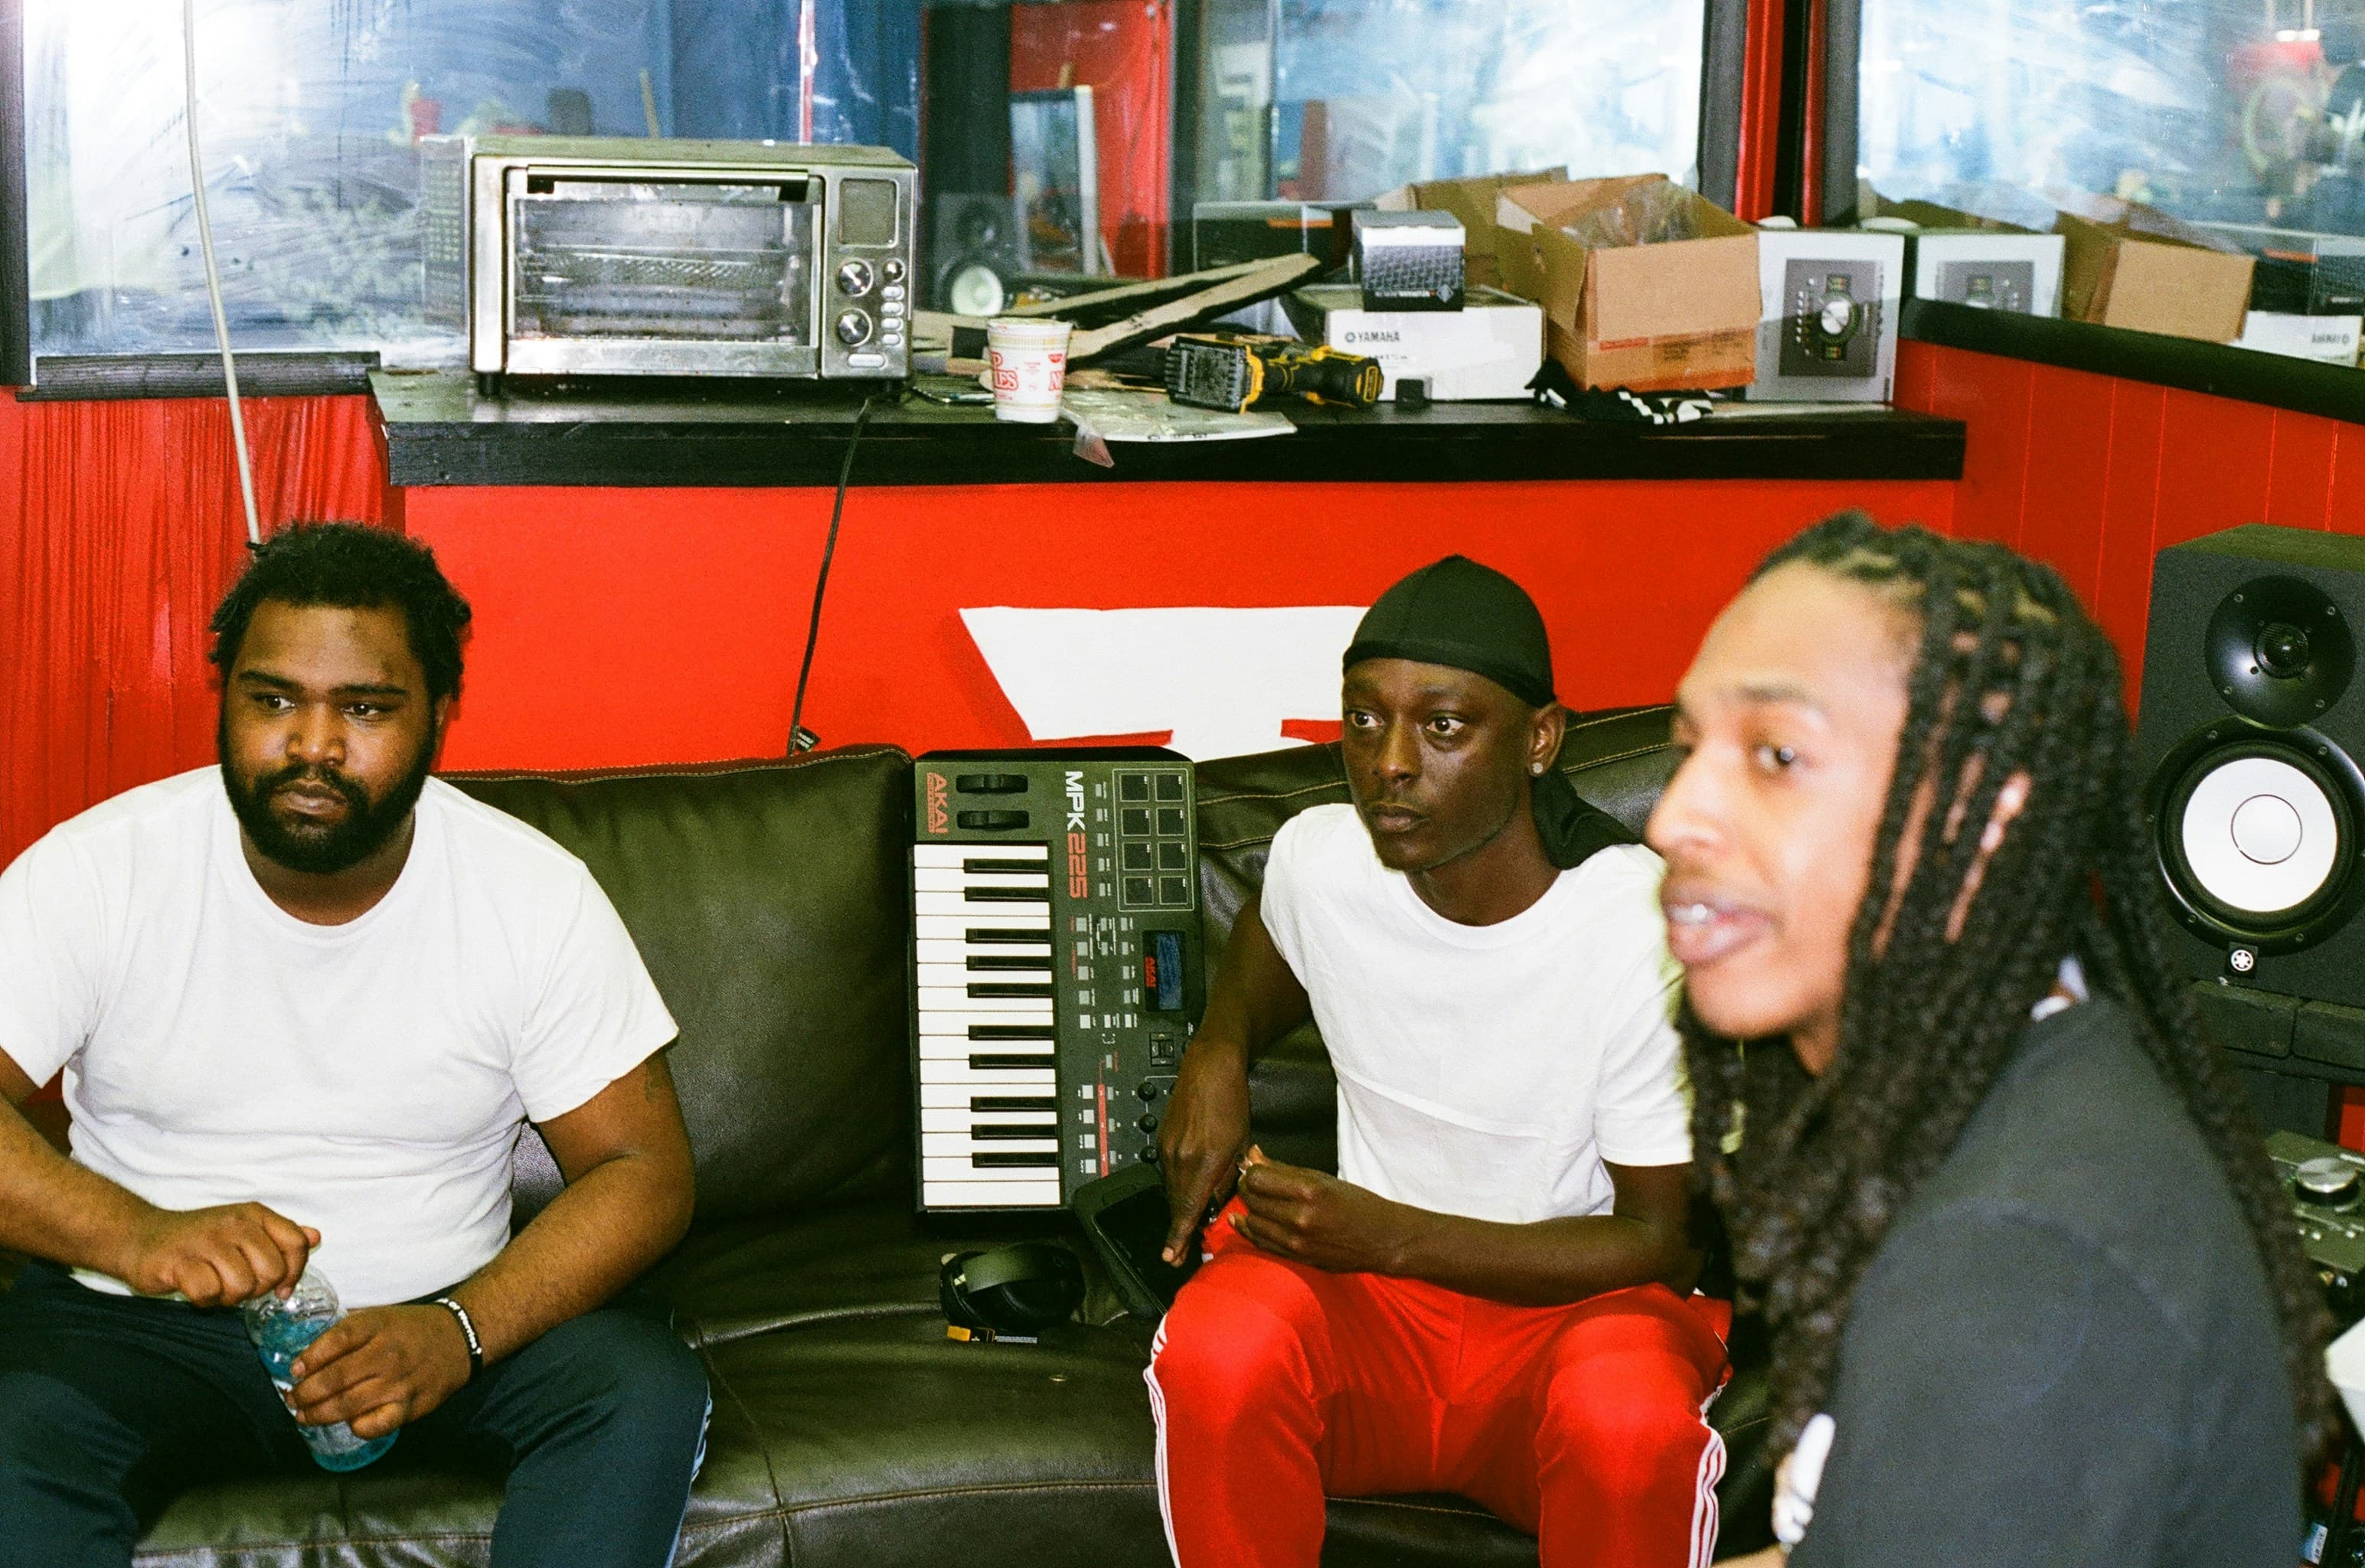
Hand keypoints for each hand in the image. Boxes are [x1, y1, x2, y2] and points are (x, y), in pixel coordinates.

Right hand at [117, 1203, 318, 1306]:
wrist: (141, 1236)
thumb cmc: (198, 1239)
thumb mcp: (243, 1228)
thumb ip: (279, 1235)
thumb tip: (316, 1236)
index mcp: (254, 1215)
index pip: (297, 1243)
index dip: (294, 1272)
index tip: (280, 1288)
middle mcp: (234, 1223)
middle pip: (271, 1271)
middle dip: (256, 1289)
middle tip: (234, 1285)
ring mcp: (206, 1241)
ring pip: (242, 1285)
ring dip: (228, 1297)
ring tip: (214, 1286)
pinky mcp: (179, 1261)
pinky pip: (208, 1294)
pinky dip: (203, 1300)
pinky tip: (194, 1290)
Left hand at [289, 1304, 472, 1437]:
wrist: (460, 1339)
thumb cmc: (413, 1328)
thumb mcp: (380, 1317)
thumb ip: (348, 1331)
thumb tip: (309, 1355)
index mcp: (377, 1326)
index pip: (334, 1341)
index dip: (309, 1358)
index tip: (295, 1370)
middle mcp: (386, 1354)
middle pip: (334, 1378)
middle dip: (305, 1393)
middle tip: (293, 1398)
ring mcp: (398, 1383)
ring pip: (346, 1405)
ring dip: (318, 1414)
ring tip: (305, 1415)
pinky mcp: (410, 1406)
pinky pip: (373, 1425)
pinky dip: (355, 1427)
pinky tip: (349, 1422)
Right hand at [1158, 1037, 1252, 1263]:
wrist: (1210, 1067)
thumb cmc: (1231, 1101)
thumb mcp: (1240, 1144)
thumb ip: (1228, 1177)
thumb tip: (1220, 1199)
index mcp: (1202, 1162)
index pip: (1188, 1210)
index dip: (1179, 1237)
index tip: (1171, 1257)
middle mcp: (1179, 1158)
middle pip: (1177, 1203)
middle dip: (1180, 1226)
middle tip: (1181, 1249)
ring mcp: (1167, 1148)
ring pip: (1172, 1188)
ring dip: (1181, 1202)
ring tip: (1191, 1216)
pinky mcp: (1162, 1138)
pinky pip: (1169, 1171)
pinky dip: (1178, 1182)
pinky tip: (1190, 1183)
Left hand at [1232, 1147, 1415, 1273]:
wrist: (1381, 1239)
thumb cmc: (1356, 1204)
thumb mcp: (1322, 1179)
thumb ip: (1283, 1169)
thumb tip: (1251, 1155)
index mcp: (1310, 1191)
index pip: (1258, 1178)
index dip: (1252, 1171)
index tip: (1255, 1169)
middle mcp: (1300, 1217)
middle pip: (1252, 1199)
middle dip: (1248, 1188)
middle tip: (1252, 1182)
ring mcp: (1297, 1241)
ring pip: (1253, 1222)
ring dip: (1249, 1209)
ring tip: (1255, 1200)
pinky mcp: (1296, 1257)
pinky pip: (1261, 1243)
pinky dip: (1250, 1230)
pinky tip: (1241, 1221)